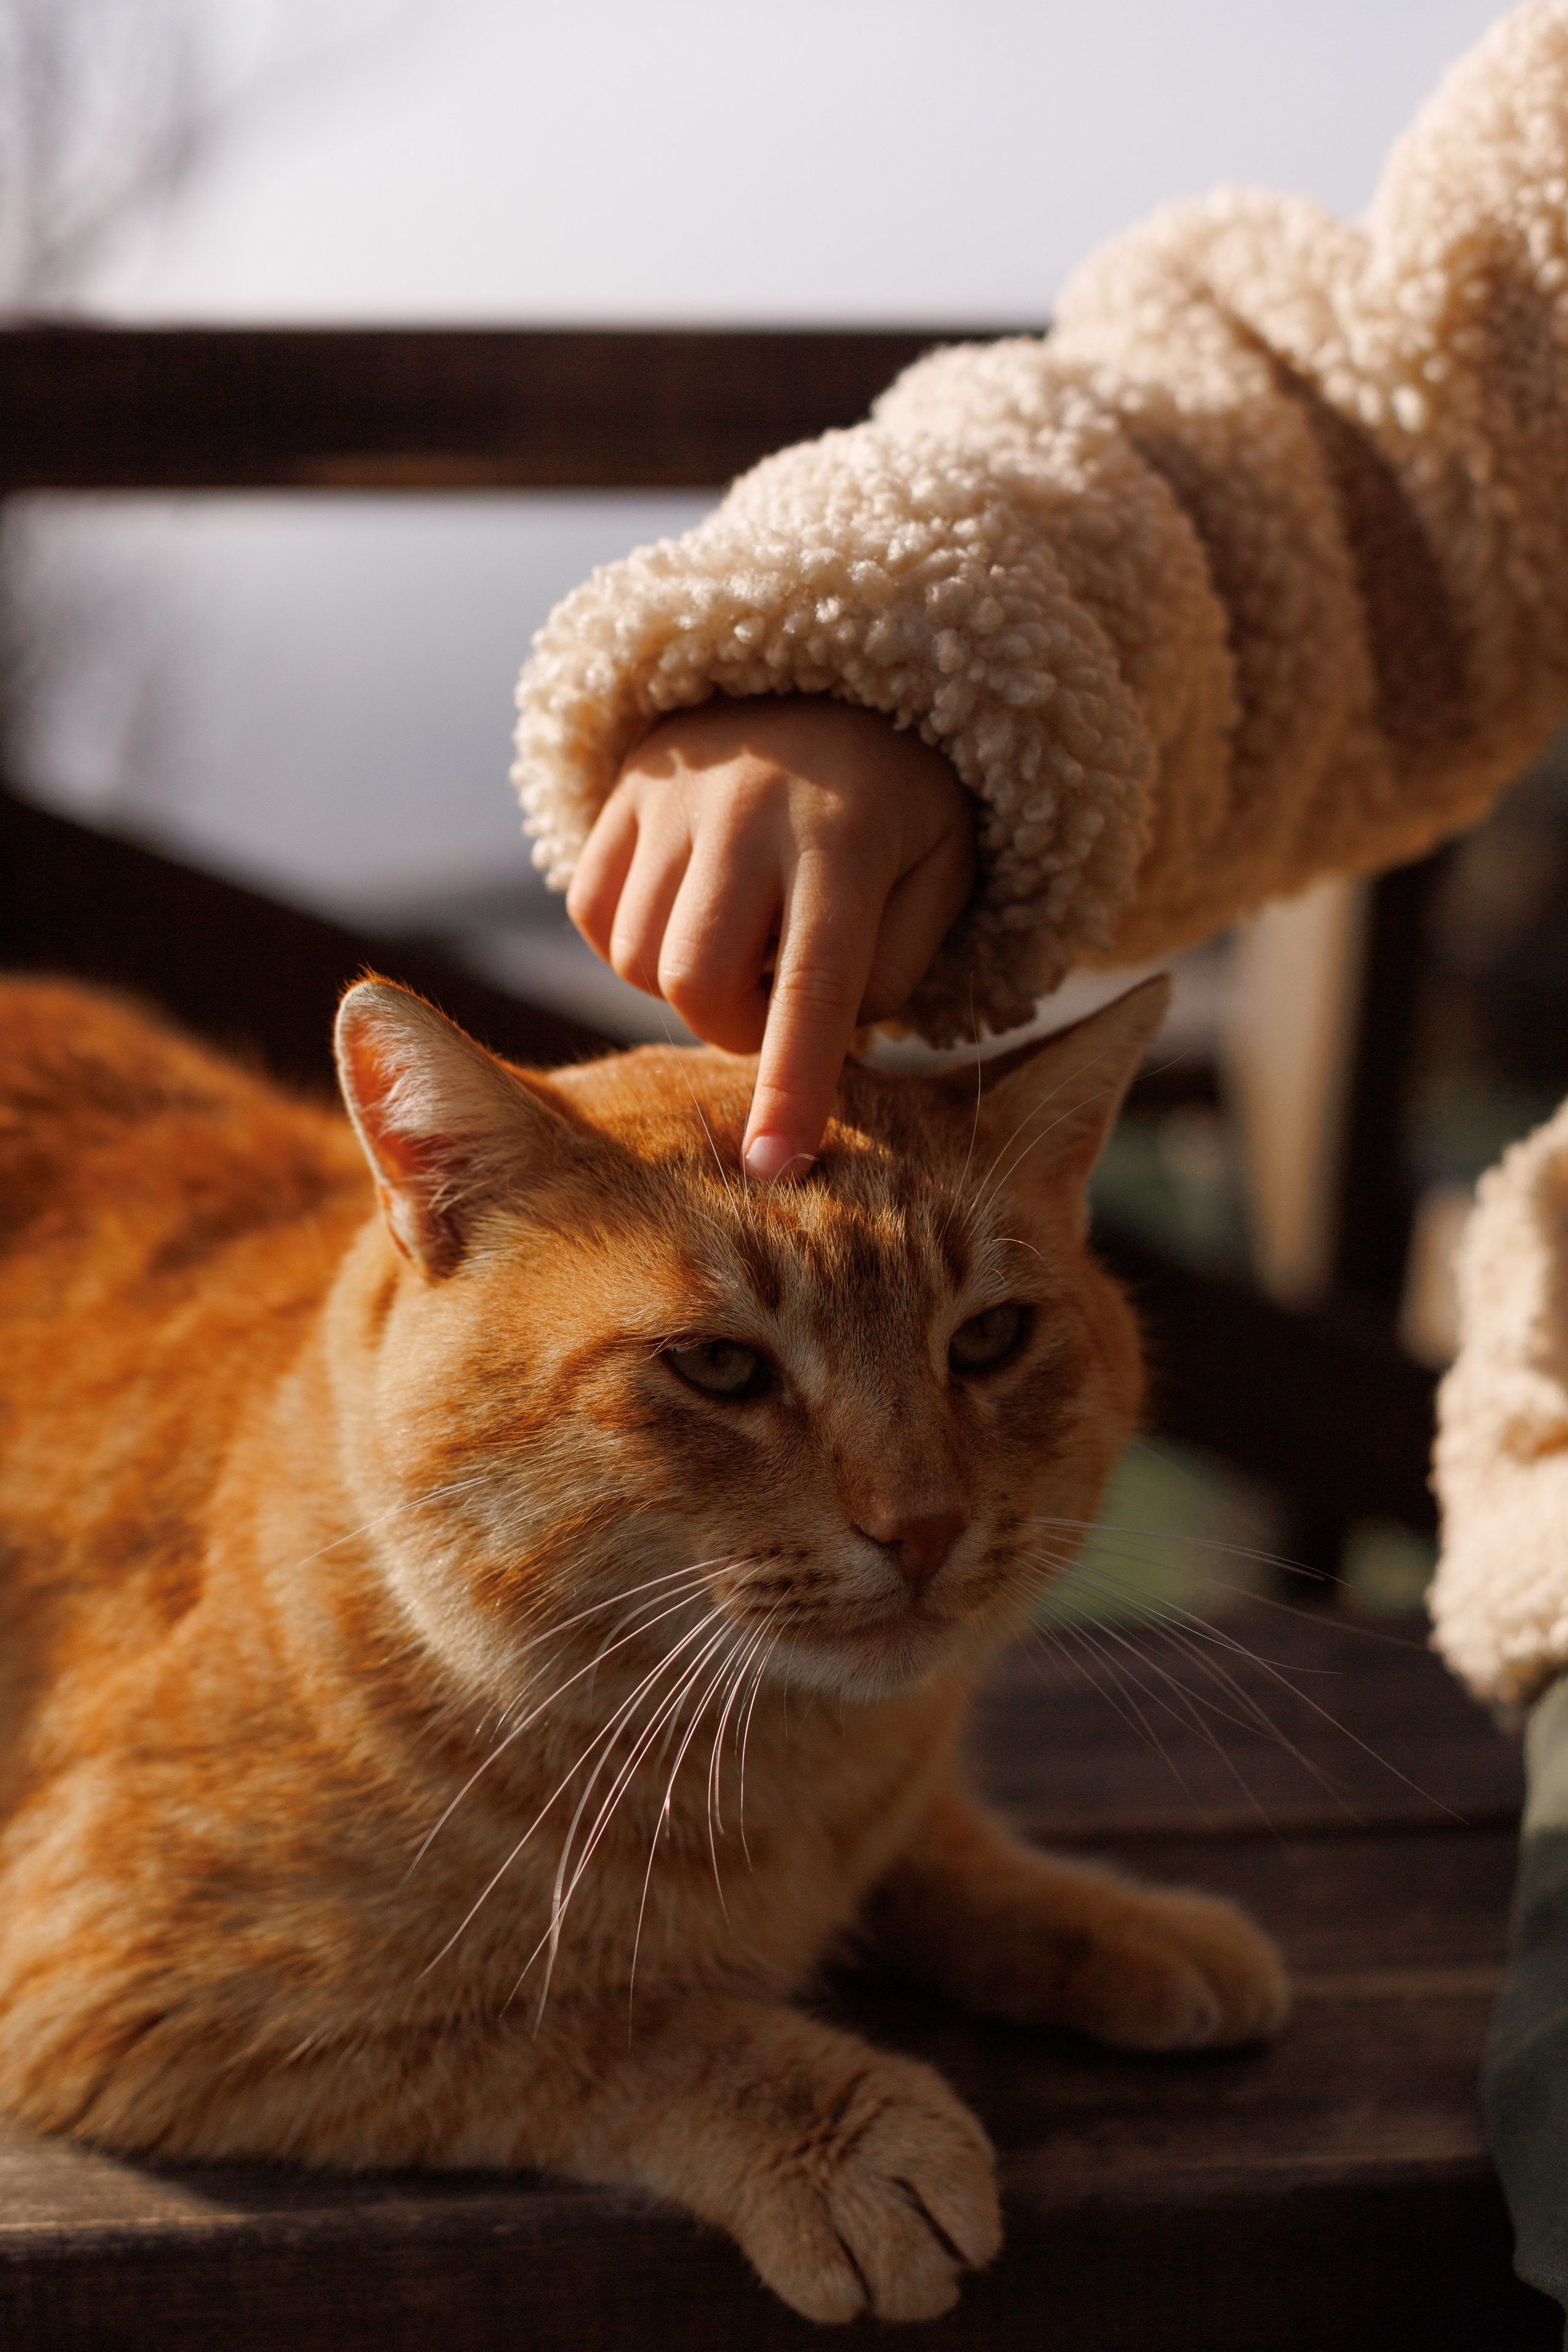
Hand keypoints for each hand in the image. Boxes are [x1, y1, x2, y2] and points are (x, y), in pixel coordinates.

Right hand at [566, 698, 975, 1179]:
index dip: (793, 1086)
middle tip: (777, 1006)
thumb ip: (893, 972)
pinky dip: (632, 944)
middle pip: (698, 984)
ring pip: (639, 958)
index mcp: (848, 839)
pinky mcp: (621, 794)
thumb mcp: (941, 878)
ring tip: (743, 944)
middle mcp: (749, 812)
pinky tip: (688, 918)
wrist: (831, 678)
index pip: (813, 988)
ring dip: (688, 986)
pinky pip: (592, 914)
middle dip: (735, 1029)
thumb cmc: (902, 808)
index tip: (776, 1170)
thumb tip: (821, 1047)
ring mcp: (674, 796)